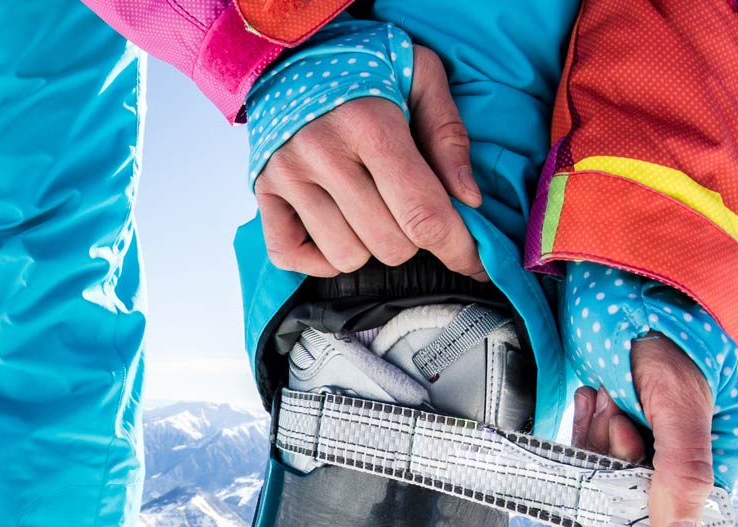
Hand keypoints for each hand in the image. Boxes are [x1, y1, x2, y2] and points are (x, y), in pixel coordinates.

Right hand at [255, 45, 484, 280]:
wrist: (292, 54)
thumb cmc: (364, 66)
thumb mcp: (421, 76)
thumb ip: (448, 135)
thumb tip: (468, 200)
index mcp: (369, 125)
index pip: (422, 212)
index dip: (457, 247)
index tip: (475, 262)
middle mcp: (323, 155)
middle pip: (389, 244)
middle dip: (413, 239)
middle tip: (409, 210)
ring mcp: (287, 177)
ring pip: (347, 257)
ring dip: (369, 246)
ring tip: (371, 211)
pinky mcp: (263, 193)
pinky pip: (292, 257)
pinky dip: (322, 258)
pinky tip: (338, 229)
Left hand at [571, 334, 716, 526]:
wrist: (624, 280)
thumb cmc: (665, 330)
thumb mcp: (678, 404)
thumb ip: (681, 474)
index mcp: (726, 451)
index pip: (676, 512)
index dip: (638, 487)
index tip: (626, 437)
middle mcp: (691, 452)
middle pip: (634, 494)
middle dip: (611, 452)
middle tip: (615, 406)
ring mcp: (654, 439)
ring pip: (607, 474)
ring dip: (596, 434)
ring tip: (605, 393)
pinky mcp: (621, 425)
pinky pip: (593, 452)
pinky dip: (586, 425)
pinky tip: (593, 396)